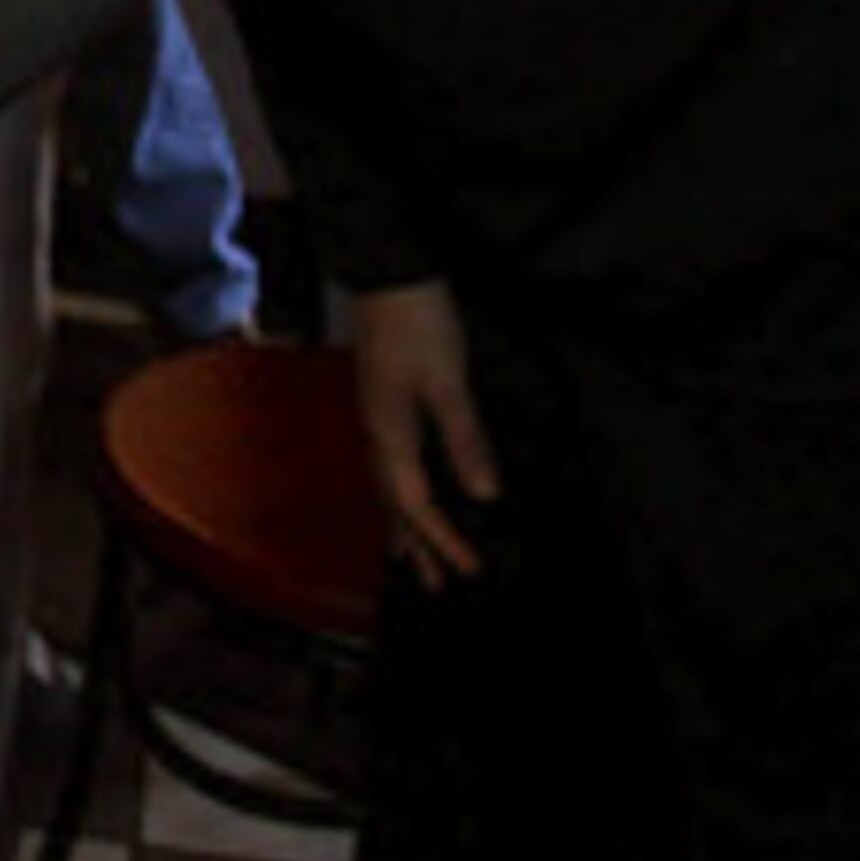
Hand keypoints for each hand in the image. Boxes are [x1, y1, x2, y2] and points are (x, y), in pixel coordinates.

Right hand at [351, 280, 500, 587]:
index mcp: (390, 434)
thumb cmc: (418, 322)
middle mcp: (376, 433)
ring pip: (386, 487)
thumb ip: (464, 439)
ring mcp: (375, 417)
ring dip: (402, 526)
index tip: (473, 571)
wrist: (388, 273)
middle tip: (436, 587)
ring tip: (410, 557)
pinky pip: (386, 465)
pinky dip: (397, 493)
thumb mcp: (448, 381)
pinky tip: (405, 488)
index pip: (417, 505)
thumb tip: (484, 494)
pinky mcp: (381, 401)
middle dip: (416, 547)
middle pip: (394, 506)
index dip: (445, 541)